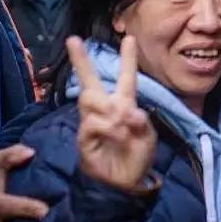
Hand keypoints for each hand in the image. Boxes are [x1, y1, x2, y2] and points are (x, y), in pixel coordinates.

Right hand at [68, 35, 156, 192]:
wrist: (124, 183)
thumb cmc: (136, 157)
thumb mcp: (147, 137)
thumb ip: (140, 121)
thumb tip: (128, 111)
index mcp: (125, 105)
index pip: (126, 78)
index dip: (127, 59)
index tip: (128, 38)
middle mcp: (107, 110)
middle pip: (90, 82)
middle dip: (81, 61)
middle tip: (73, 41)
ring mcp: (93, 122)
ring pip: (90, 99)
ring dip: (108, 109)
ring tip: (122, 125)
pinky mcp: (84, 137)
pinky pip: (92, 123)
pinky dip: (107, 127)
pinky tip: (116, 135)